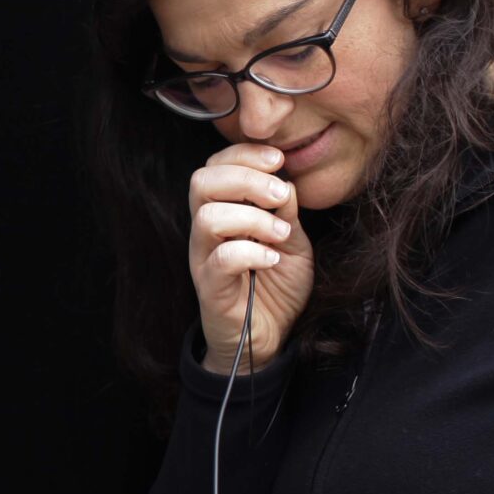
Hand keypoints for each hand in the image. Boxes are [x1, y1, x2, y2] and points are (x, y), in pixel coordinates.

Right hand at [189, 142, 315, 372]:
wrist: (268, 339)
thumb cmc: (276, 288)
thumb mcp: (293, 242)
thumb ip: (286, 213)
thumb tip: (287, 181)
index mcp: (222, 212)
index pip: (214, 166)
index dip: (244, 154)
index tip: (279, 160)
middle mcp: (204, 233)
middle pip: (201, 182)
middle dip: (246, 179)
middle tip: (280, 196)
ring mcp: (203, 260)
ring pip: (207, 218)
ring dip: (252, 218)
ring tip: (280, 234)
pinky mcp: (210, 288)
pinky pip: (222, 259)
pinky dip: (253, 252)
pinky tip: (272, 259)